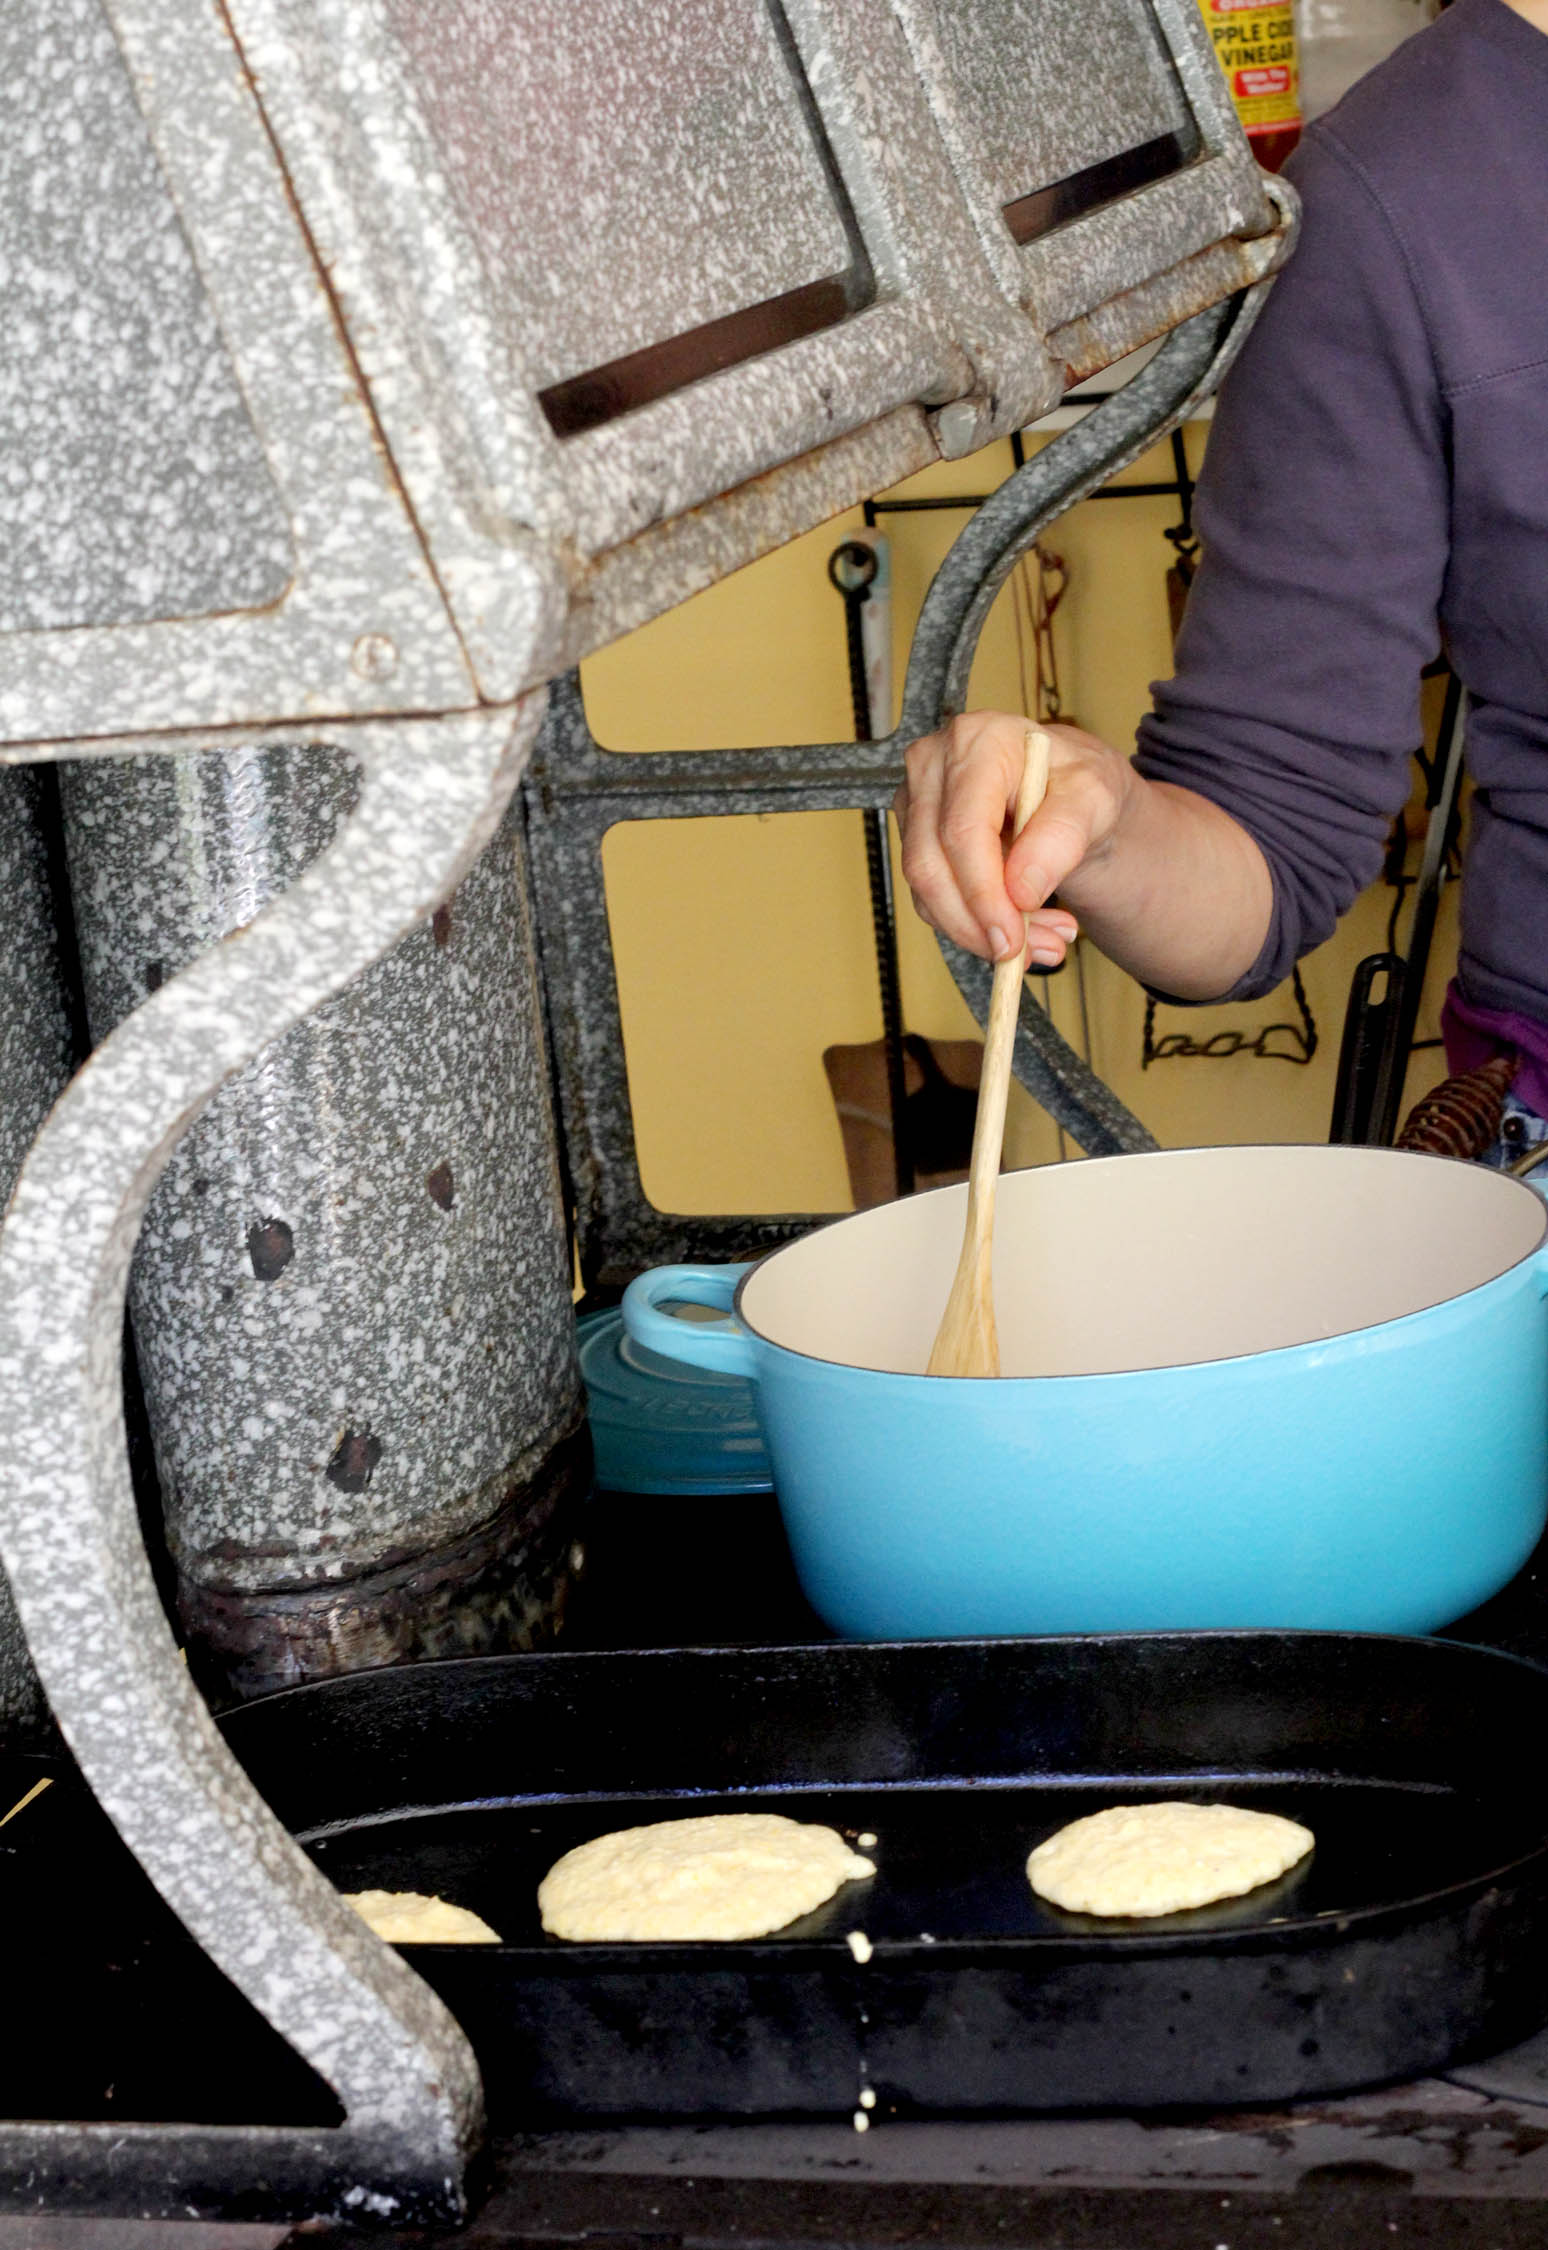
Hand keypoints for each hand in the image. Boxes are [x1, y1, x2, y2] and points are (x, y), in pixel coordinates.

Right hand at [894, 711, 1133, 965]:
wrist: (1070, 793)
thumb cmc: (1081, 785)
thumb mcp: (1095, 800)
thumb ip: (1061, 839)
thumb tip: (1021, 892)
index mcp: (978, 741)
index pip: (963, 830)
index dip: (983, 893)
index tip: (1012, 939)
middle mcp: (933, 765)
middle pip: (931, 865)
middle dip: (977, 924)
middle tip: (1027, 956)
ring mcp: (916, 801)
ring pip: (926, 889)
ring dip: (979, 932)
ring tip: (1043, 943)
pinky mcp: (915, 837)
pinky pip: (931, 898)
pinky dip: (972, 926)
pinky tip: (1022, 929)